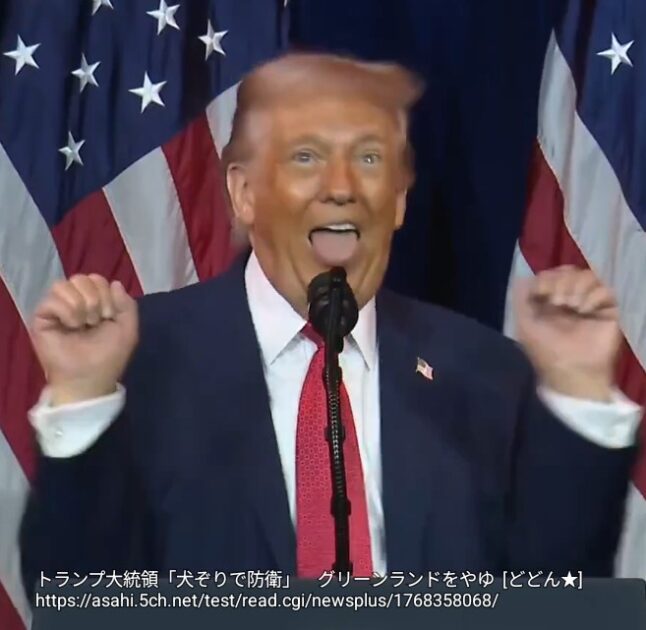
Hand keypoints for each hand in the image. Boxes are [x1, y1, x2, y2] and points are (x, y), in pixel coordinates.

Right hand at [31, 274, 138, 405]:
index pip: (96, 279)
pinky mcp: (42, 318)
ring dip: (81, 304)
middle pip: (81, 277)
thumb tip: (115, 283)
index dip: (106, 293)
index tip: (109, 315)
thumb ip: (127, 304)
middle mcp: (74, 303)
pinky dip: (66, 311)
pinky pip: (50, 299)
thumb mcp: (128, 328)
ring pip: (64, 284)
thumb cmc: (109, 356)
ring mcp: (57, 309)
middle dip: (95, 298)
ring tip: (84, 324)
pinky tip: (72, 326)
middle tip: (96, 320)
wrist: (91, 377)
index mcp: (94, 302)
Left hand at [513, 266, 620, 400]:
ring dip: (576, 287)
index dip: (546, 278)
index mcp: (549, 301)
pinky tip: (585, 310)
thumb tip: (521, 277)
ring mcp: (590, 303)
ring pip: (588, 276)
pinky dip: (593, 296)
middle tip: (558, 302)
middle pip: (568, 271)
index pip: (550, 275)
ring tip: (572, 306)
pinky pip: (605, 290)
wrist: (571, 371)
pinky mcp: (608, 310)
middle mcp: (570, 299)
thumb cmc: (546, 352)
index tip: (542, 294)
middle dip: (560, 282)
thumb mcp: (524, 325)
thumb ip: (520, 299)